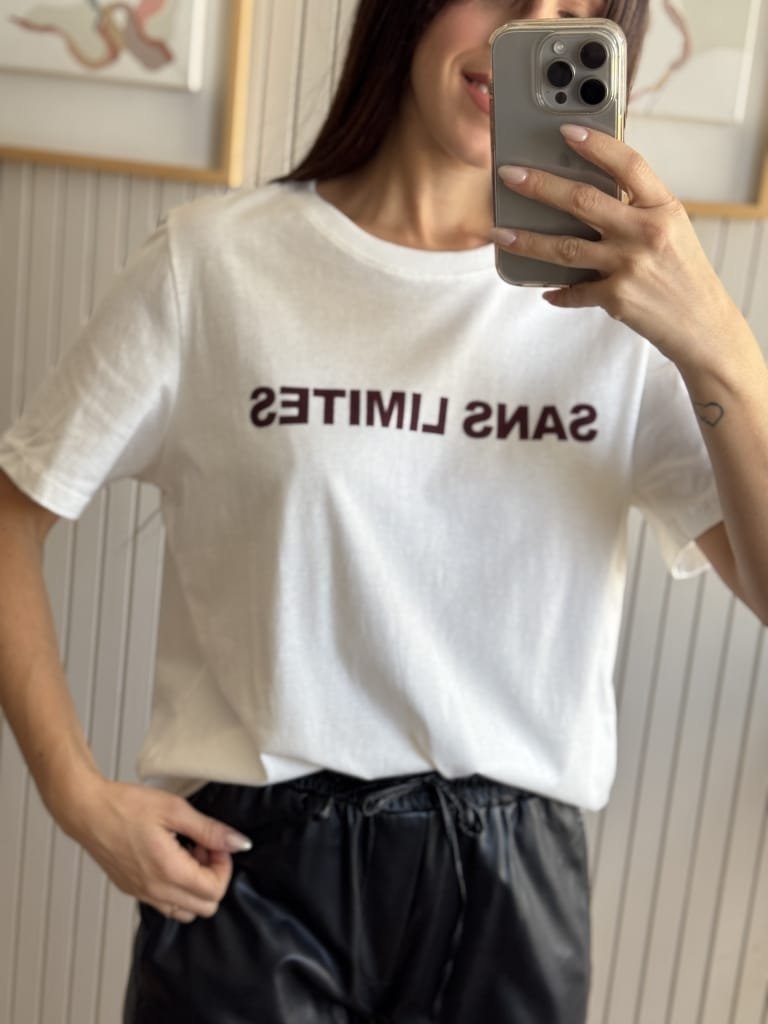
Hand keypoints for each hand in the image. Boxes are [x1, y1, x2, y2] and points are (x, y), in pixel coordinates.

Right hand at [62, 777, 251, 924]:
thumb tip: (238, 843)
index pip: (215, 892)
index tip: (215, 843)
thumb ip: (210, 830)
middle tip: (203, 847)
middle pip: (204, 907)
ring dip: (195, 886)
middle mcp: (155, 891)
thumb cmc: (125, 806)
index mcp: (168, 872)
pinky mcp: (132, 890)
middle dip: (212, 877)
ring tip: (187, 853)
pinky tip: (170, 857)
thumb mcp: (175, 810)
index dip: (224, 866)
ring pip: (185, 911)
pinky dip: (176, 888)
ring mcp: (142, 894)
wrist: (87, 811)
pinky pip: (165, 904)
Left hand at [491, 125, 741, 372]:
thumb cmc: (683, 272)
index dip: (596, 145)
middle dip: (540, 186)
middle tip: (509, 174)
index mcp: (663, 208)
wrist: (702, 323)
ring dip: (528, 241)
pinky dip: (558, 291)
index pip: (628, 164)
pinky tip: (543, 289)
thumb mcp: (672, 229)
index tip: (566, 130)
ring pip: (565, 248)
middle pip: (583, 201)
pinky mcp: (617, 298)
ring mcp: (630, 265)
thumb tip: (589, 190)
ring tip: (500, 233)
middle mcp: (646, 232)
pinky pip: (574, 291)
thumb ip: (638, 208)